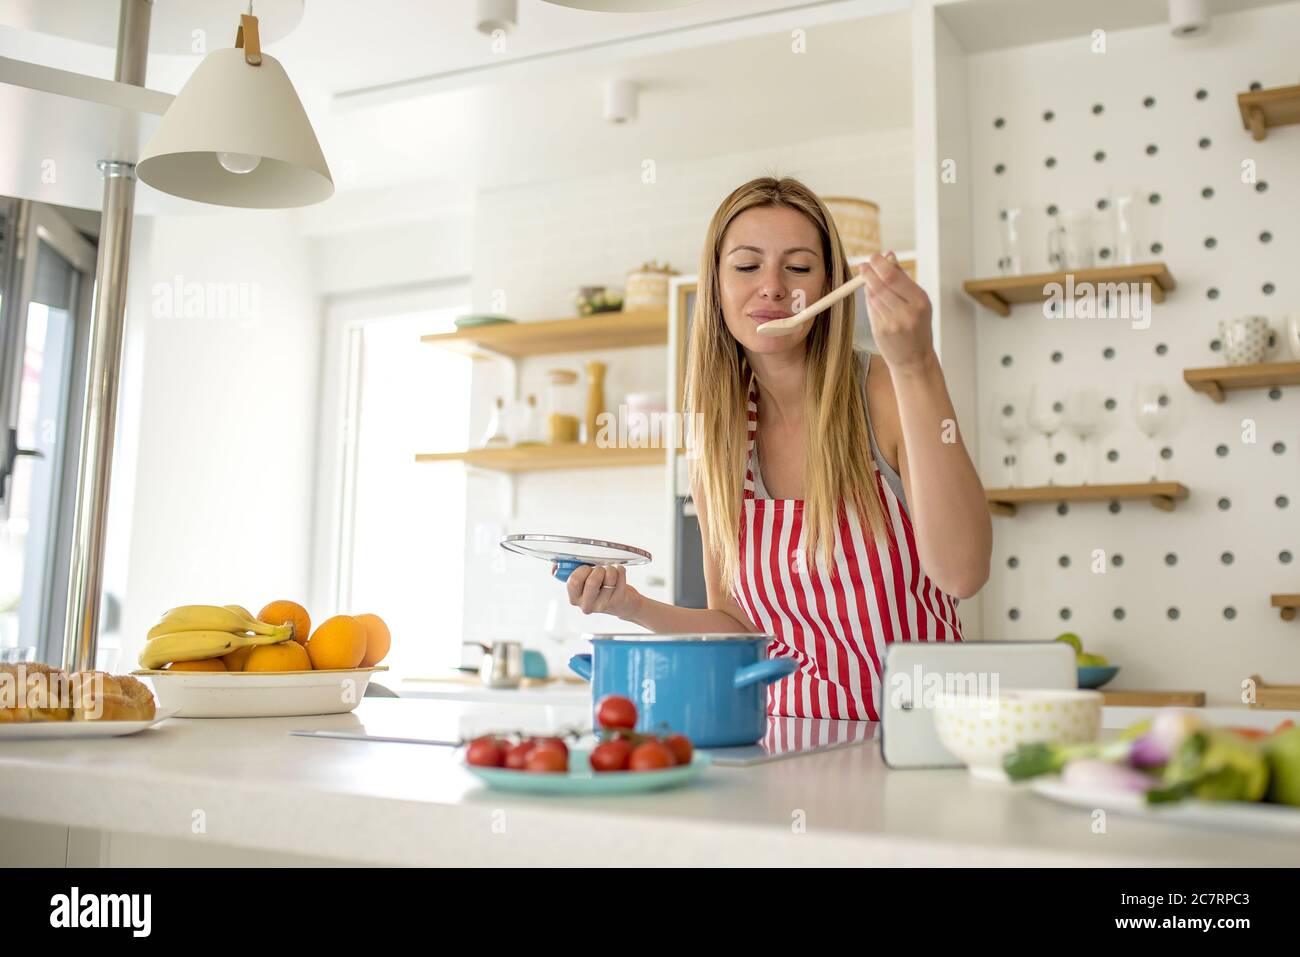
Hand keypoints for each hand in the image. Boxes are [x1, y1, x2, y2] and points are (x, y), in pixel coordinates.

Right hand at [554, 563, 639, 618]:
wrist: (620, 603)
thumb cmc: (598, 589)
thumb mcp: (581, 583)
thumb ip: (567, 572)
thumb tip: (554, 567)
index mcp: (575, 598)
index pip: (574, 581)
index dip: (582, 570)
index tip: (586, 568)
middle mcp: (587, 604)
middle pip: (592, 581)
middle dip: (598, 569)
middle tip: (600, 569)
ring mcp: (603, 604)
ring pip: (609, 576)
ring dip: (610, 568)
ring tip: (610, 571)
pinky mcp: (618, 600)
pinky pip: (620, 576)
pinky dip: (620, 569)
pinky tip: (618, 573)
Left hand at [857, 252, 935, 372]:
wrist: (914, 360)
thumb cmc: (917, 326)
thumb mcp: (918, 302)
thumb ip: (903, 279)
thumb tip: (889, 255)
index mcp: (920, 301)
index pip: (893, 277)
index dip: (880, 264)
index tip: (874, 257)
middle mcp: (907, 312)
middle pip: (880, 285)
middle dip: (869, 272)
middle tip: (864, 265)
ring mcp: (892, 323)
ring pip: (873, 296)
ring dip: (869, 285)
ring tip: (870, 280)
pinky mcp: (880, 331)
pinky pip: (871, 308)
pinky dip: (869, 299)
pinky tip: (873, 297)